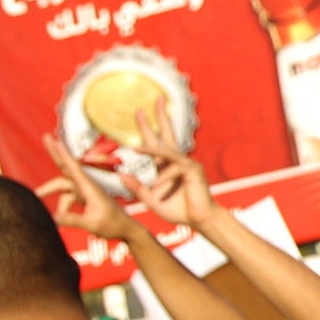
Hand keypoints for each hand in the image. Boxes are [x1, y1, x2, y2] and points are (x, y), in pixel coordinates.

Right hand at [39, 135, 140, 241]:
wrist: (126, 230)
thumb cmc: (113, 226)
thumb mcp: (92, 224)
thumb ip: (73, 220)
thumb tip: (53, 217)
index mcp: (89, 187)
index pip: (73, 167)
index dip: (62, 153)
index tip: (54, 139)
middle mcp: (87, 186)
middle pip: (66, 168)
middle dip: (55, 153)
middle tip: (45, 136)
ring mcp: (86, 191)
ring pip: (63, 187)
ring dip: (49, 192)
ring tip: (33, 199)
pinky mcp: (85, 198)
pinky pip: (67, 198)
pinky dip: (61, 207)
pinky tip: (57, 219)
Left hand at [123, 107, 216, 227]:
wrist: (199, 220)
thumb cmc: (178, 210)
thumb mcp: (151, 199)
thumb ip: (137, 187)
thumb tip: (121, 174)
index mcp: (165, 167)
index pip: (155, 143)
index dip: (147, 128)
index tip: (139, 113)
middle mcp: (176, 161)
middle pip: (168, 133)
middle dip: (161, 116)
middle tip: (157, 99)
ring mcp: (186, 164)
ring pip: (167, 149)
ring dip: (152, 146)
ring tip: (137, 142)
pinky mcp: (193, 170)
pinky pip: (174, 165)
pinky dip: (163, 170)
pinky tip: (154, 179)